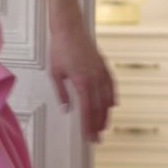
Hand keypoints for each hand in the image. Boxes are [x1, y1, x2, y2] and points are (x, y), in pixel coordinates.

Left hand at [49, 17, 116, 142]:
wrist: (69, 28)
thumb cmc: (60, 49)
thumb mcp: (55, 73)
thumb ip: (62, 93)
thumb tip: (67, 108)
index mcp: (82, 81)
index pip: (86, 110)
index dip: (88, 126)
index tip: (88, 137)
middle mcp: (94, 78)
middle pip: (99, 108)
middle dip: (97, 126)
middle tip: (96, 139)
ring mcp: (101, 72)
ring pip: (107, 99)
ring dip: (106, 115)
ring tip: (104, 127)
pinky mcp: (104, 66)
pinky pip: (111, 85)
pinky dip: (112, 97)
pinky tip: (113, 105)